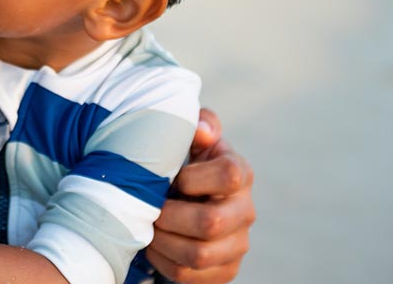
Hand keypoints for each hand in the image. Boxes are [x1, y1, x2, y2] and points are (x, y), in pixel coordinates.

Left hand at [148, 109, 254, 283]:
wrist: (191, 197)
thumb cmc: (187, 161)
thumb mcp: (191, 136)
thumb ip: (200, 123)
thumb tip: (202, 131)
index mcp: (239, 172)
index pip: (229, 175)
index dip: (194, 178)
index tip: (174, 178)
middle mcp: (245, 210)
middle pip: (211, 222)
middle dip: (170, 216)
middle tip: (149, 208)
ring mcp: (238, 244)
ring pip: (199, 255)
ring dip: (163, 241)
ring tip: (147, 227)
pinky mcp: (225, 270)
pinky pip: (190, 276)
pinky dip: (163, 262)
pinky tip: (152, 246)